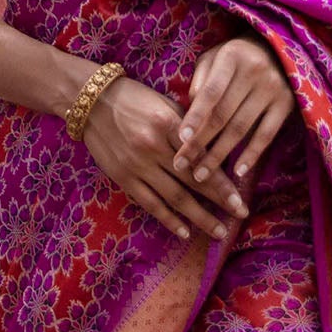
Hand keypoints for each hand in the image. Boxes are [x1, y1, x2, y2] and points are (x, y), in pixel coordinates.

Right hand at [81, 74, 245, 244]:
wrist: (91, 101)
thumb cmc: (135, 99)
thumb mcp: (166, 103)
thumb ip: (188, 127)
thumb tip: (215, 150)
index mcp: (169, 123)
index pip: (203, 158)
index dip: (222, 181)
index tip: (240, 197)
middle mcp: (154, 146)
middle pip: (193, 180)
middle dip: (219, 201)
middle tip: (240, 215)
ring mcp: (137, 165)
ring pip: (175, 197)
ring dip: (199, 217)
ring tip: (218, 231)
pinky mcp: (123, 177)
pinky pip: (150, 204)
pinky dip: (169, 220)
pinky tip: (185, 232)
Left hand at [173, 34, 295, 200]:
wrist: (276, 49)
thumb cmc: (235, 58)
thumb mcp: (213, 57)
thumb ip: (200, 81)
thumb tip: (191, 111)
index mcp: (232, 56)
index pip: (210, 92)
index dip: (195, 117)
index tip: (181, 139)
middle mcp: (255, 71)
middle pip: (222, 115)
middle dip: (200, 143)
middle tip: (181, 164)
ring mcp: (273, 88)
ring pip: (241, 129)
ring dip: (219, 155)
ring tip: (200, 174)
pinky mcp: (287, 104)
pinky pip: (266, 135)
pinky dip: (251, 155)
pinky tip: (237, 172)